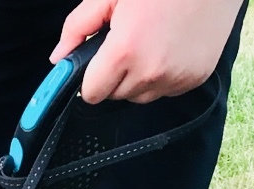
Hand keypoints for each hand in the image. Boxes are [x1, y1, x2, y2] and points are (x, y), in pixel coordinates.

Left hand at [50, 0, 242, 104]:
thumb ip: (77, 28)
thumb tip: (58, 59)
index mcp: (124, 51)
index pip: (91, 93)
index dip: (90, 79)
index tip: (95, 64)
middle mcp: (150, 72)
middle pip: (114, 96)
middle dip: (114, 76)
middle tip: (128, 42)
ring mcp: (175, 79)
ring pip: (139, 96)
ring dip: (137, 79)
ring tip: (149, 43)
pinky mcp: (194, 79)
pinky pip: (165, 91)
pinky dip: (162, 77)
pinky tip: (169, 47)